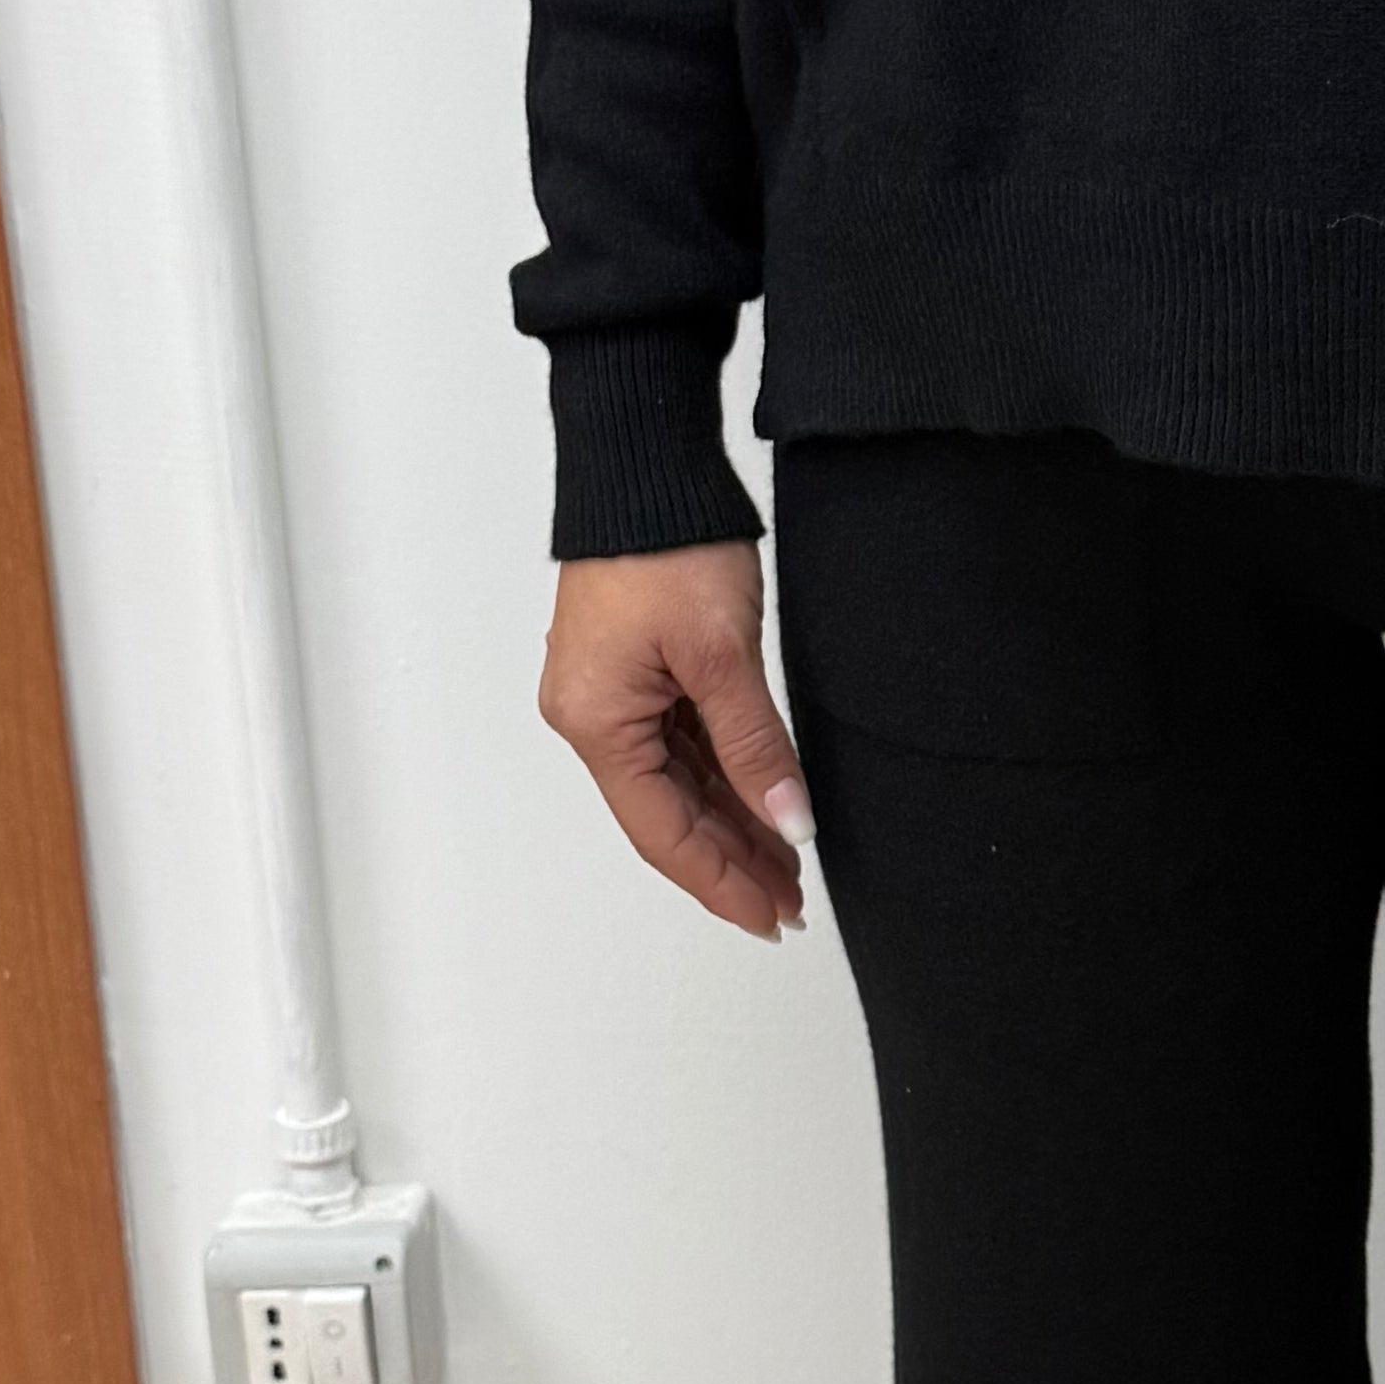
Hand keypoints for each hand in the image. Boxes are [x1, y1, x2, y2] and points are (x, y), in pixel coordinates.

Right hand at [541, 545, 810, 942]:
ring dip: (730, 824)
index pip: (663, 832)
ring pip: (676, 782)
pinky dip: (722, 778)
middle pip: (666, 814)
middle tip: (793, 902)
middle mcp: (592, 717)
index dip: (720, 882)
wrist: (645, 465)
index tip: (771, 918)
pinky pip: (679, 744)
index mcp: (596, 722)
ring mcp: (611, 693)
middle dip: (730, 861)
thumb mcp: (722, 655)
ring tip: (788, 864)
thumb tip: (789, 824)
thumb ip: (756, 747)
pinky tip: (762, 806)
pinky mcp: (635, 669)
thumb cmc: (667, 544)